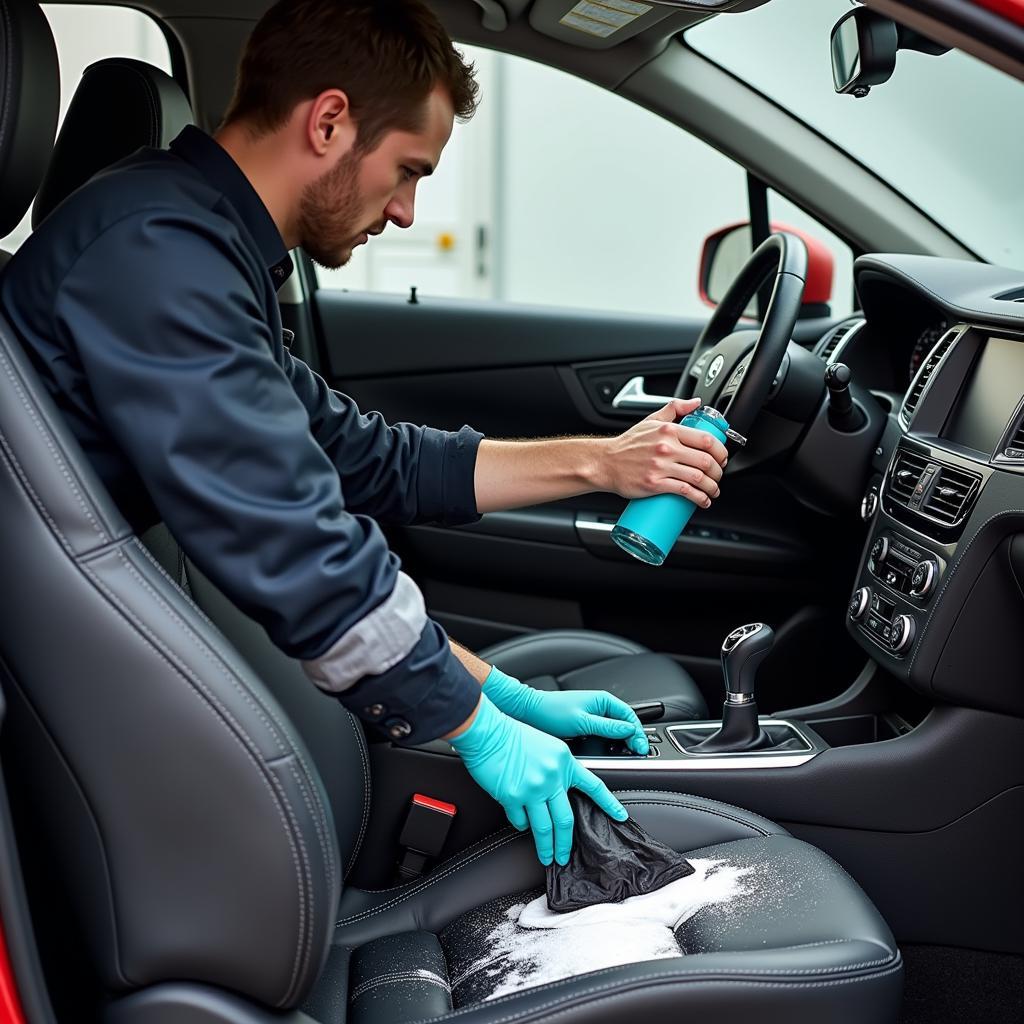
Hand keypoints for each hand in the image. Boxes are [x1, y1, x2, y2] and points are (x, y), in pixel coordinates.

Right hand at [449, 695, 628, 864]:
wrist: (487, 731)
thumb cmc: (512, 734)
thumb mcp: (547, 745)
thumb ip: (557, 768)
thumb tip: (559, 793)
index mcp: (564, 761)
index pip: (594, 786)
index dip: (609, 804)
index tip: (620, 816)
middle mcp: (552, 777)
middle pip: (566, 820)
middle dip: (565, 844)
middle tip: (564, 856)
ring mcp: (533, 788)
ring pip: (544, 828)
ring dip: (545, 847)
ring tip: (546, 857)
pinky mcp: (513, 796)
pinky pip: (520, 821)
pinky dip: (521, 825)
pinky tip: (521, 823)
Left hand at [483, 666, 648, 754]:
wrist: (530, 713)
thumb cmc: (551, 712)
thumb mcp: (582, 722)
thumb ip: (607, 727)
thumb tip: (629, 731)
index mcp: (603, 701)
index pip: (630, 717)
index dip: (638, 733)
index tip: (641, 747)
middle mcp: (600, 707)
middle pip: (625, 724)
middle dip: (633, 738)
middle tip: (637, 753)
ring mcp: (592, 717)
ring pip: (615, 731)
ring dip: (621, 741)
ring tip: (626, 754)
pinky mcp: (584, 725)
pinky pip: (603, 734)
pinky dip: (609, 743)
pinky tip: (609, 752)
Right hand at [598, 397, 727, 506]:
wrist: (605, 463)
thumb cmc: (628, 444)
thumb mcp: (651, 420)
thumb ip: (674, 408)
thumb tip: (696, 403)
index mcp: (669, 431)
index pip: (705, 439)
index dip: (720, 451)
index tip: (722, 458)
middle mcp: (666, 448)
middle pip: (705, 461)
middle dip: (718, 472)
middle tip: (718, 476)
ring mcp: (661, 467)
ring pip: (698, 478)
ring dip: (712, 487)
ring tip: (713, 490)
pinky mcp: (655, 484)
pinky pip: (684, 492)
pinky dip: (699, 498)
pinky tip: (704, 501)